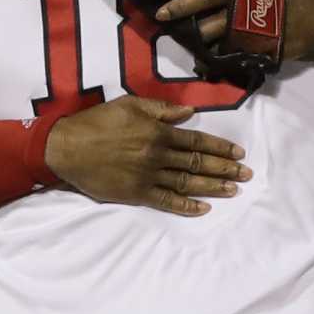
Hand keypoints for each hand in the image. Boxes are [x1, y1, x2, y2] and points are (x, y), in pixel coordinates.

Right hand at [45, 96, 248, 215]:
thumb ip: (162, 109)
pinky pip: (166, 202)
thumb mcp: (130, 105)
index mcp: (158, 131)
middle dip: (225, 169)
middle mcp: (157, 155)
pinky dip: (186, 206)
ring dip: (213, 188)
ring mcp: (148, 176)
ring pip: (187, 183)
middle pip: (198, 163)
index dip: (220, 147)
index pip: (197, 140)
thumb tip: (189, 112)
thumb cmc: (97, 122)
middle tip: (246, 175)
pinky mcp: (136, 194)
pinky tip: (203, 209)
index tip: (239, 153)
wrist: (67, 147)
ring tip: (233, 191)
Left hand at [154, 0, 313, 60]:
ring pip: (219, 44)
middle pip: (209, 25)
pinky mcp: (261, 51)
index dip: (183, 4)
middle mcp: (244, 11)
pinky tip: (210, 65)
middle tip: (174, 35)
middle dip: (191, 32)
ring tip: (193, 51)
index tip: (161, 12)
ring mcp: (252, 34)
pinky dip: (220, 62)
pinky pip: (234, 59)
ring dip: (204, 49)